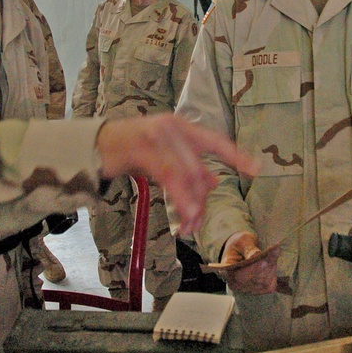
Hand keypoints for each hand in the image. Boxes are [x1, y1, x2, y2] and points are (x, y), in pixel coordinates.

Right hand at [95, 114, 256, 234]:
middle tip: (198, 222)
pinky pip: (168, 177)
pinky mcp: (142, 149)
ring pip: (185, 175)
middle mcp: (173, 127)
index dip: (236, 155)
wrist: (95, 145)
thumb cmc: (131, 151)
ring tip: (191, 225)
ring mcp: (157, 135)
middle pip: (198, 168)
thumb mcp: (164, 157)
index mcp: (181, 126)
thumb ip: (188, 167)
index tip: (256, 168)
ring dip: (190, 204)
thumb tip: (213, 183)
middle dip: (200, 198)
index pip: (215, 141)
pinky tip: (184, 214)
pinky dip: (180, 198)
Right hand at [220, 231, 279, 293]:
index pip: (240, 276)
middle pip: (255, 279)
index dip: (253, 270)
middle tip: (276, 249)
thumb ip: (248, 248)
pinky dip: (274, 274)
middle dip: (268, 264)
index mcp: (227, 271)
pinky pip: (270, 286)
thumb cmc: (240, 245)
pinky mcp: (258, 291)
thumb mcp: (242, 241)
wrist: (242, 251)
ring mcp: (247, 290)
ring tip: (274, 253)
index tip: (265, 261)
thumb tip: (256, 255)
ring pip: (264, 282)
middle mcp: (235, 284)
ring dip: (272, 267)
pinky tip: (272, 264)